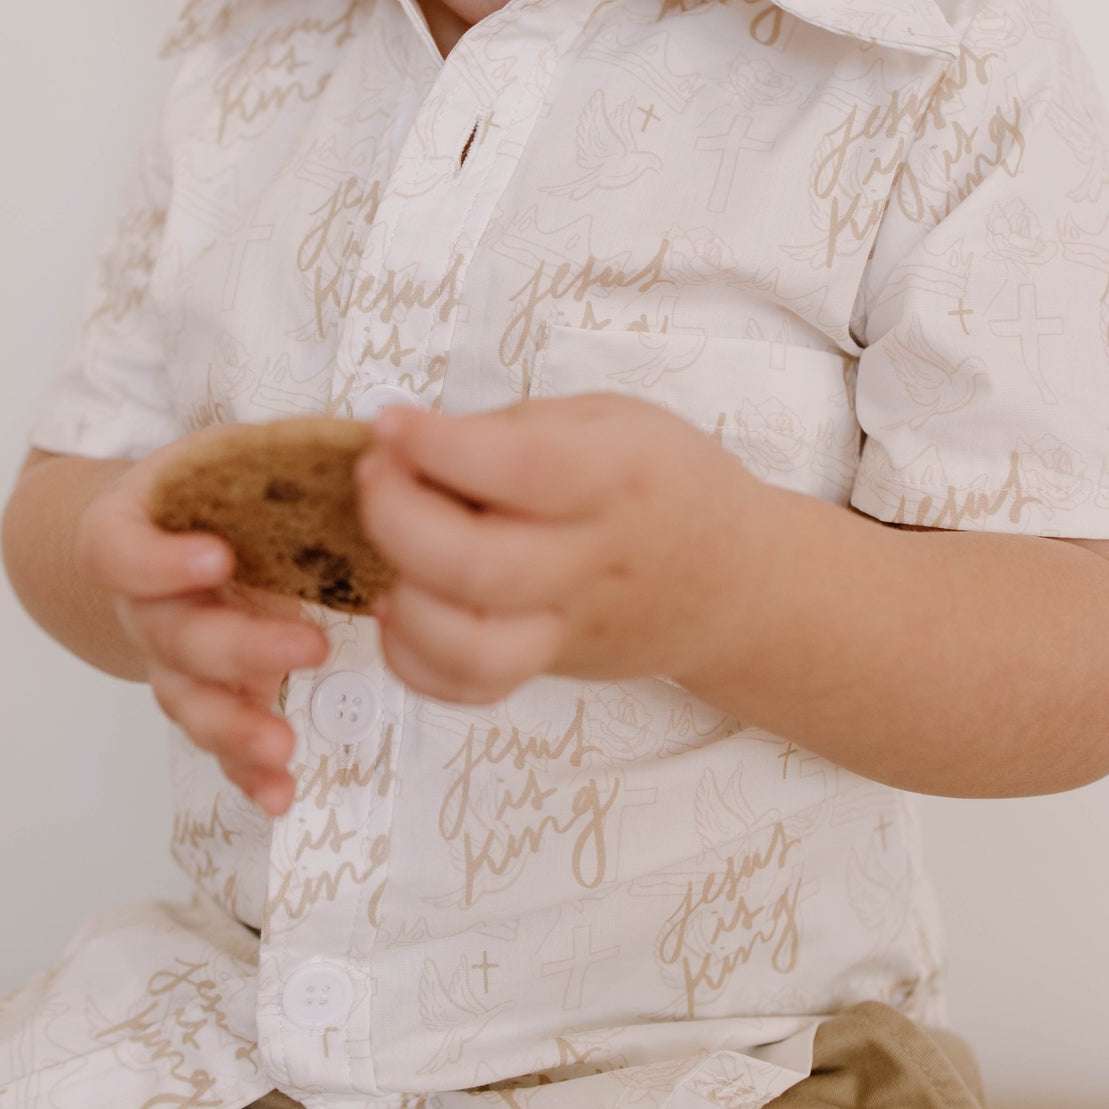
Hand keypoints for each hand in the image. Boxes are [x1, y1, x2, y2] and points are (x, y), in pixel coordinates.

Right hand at [74, 432, 329, 813]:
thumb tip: (384, 432)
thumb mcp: (229, 451)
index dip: (160, 561)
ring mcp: (170, 660)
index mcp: (134, 531)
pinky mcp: (205, 697)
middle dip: (239, 648)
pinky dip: (245, 773)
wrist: (159, 535)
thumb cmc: (209, 487)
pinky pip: (215, 744)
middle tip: (309, 646)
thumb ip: (285, 449)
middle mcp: (145, 604)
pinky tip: (280, 793)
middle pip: (173, 638)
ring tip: (283, 745)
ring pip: (188, 701)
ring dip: (234, 728)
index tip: (219, 556)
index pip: (121, 551)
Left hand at [353, 392, 761, 706]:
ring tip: (385, 549)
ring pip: (473, 647)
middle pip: (480, 566)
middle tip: (374, 473)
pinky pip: (471, 688)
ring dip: (406, 598)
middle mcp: (595, 560)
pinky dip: (414, 658)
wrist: (735, 582)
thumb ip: (520, 427)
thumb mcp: (613, 419)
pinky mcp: (547, 666)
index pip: (525, 469)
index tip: (391, 422)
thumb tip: (417, 441)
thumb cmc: (665, 485)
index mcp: (619, 477)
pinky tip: (400, 604)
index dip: (440, 447)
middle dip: (398, 516)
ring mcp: (570, 625)